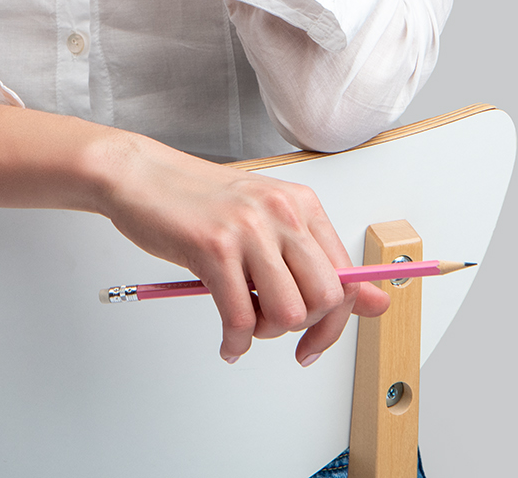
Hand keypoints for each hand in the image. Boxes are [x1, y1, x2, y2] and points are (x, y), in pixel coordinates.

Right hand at [97, 131, 388, 364]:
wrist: (142, 176)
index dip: (336, 320)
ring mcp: (248, 229)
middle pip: (325, 297)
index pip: (345, 275)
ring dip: (266, 334)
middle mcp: (282, 212)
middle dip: (305, 330)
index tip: (316, 340)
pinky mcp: (213, 247)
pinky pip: (241, 317)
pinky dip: (235, 341)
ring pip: (287, 312)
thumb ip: (314, 260)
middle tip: (275, 332)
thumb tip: (375, 301)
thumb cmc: (199, 202)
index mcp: (301, 205)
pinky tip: (227, 340)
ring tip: (246, 325)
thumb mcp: (265, 222)